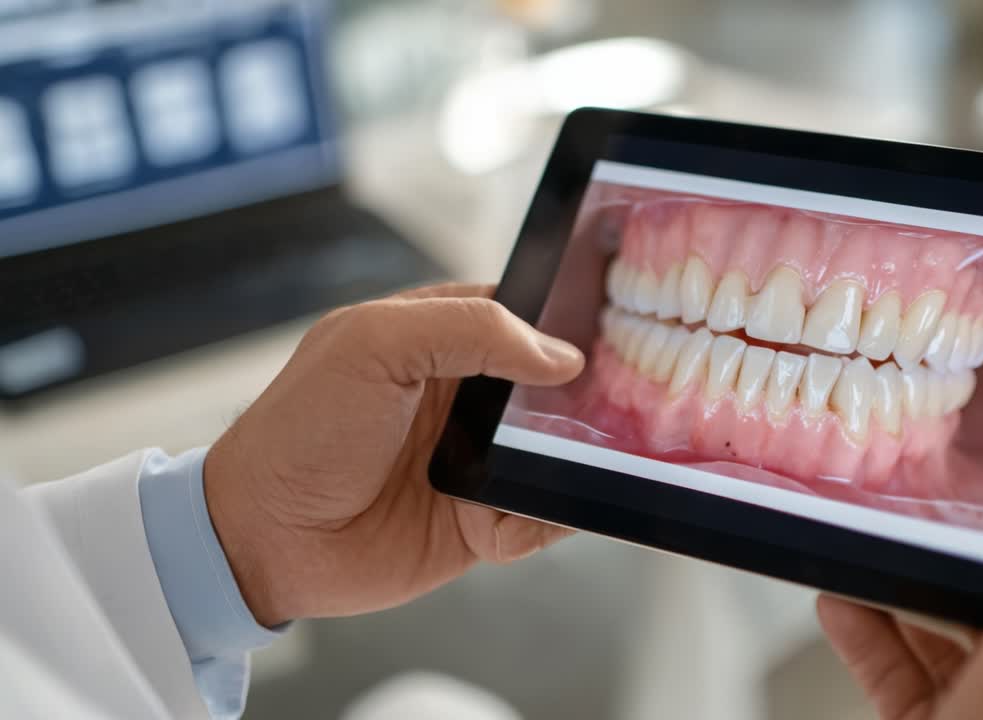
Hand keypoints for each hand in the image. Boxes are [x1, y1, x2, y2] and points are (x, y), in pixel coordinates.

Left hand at [204, 284, 584, 626]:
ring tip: (604, 450)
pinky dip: (555, 514)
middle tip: (625, 388)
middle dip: (588, 386)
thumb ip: (470, 330)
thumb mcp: (375, 346)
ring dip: (582, 452)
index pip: (518, 311)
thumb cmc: (301, 432)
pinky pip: (542, 516)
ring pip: (558, 449)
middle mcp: (461, 396)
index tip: (606, 318)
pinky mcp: (480, 522)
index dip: (562, 313)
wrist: (263, 540)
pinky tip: (549, 507)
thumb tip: (560, 354)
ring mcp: (474, 460)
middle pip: (552, 382)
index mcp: (434, 338)